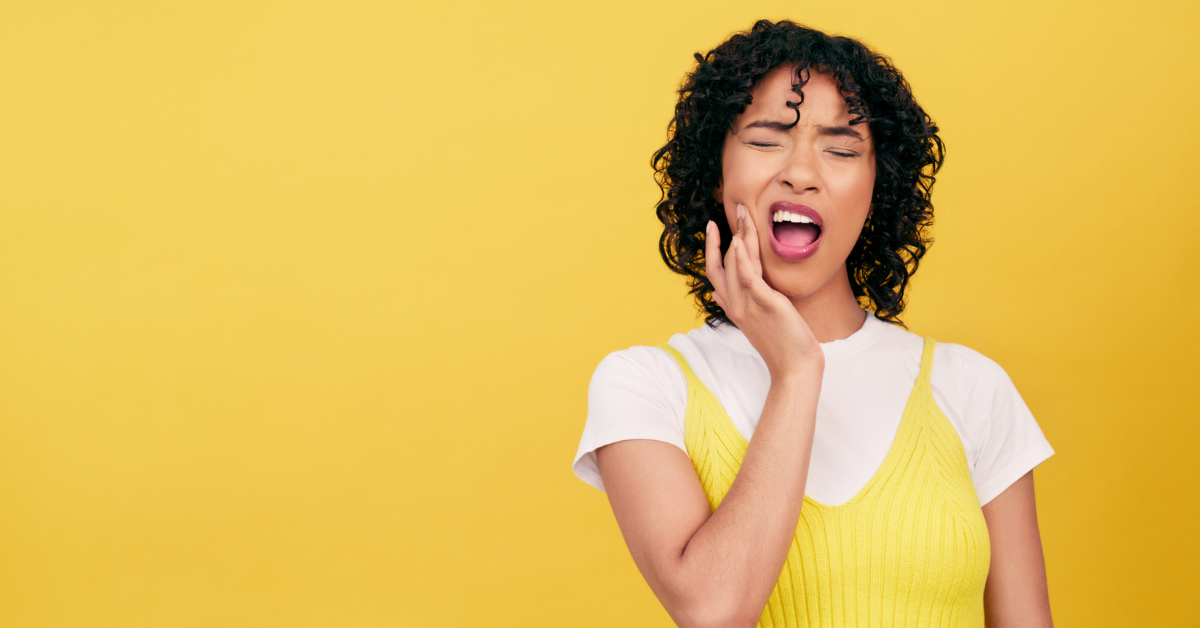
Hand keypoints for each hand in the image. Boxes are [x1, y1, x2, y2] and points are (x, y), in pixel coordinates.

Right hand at [705, 204, 823, 380]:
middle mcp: (736, 304)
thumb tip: (716, 294)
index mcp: (732, 306)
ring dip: (738, 236)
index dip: (712, 247)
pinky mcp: (766, 305)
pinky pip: (750, 277)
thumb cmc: (780, 345)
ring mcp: (749, 305)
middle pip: (722, 262)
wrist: (795, 368)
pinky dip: (744, 258)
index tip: (714, 227)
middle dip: (726, 233)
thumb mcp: (753, 322)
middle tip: (735, 208)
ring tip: (743, 214)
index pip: (714, 271)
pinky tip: (742, 242)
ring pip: (736, 264)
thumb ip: (734, 305)